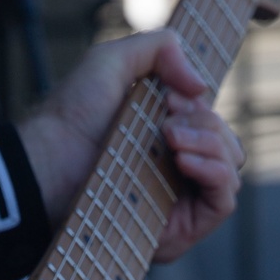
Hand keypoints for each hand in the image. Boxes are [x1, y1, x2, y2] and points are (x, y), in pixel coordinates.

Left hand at [18, 29, 244, 262]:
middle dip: (208, 122)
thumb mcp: (113, 60)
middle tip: (168, 122)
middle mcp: (173, 173)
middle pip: (227, 144)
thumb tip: (201, 87)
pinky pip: (223, 202)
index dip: (201, 107)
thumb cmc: (71, 115)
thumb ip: (161, 47)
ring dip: (213, 142)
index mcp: (163, 140)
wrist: (50, 161)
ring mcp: (176, 203)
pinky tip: (184, 158)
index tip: (169, 98)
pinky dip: (216, 172)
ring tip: (171, 138)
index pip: (211, 124)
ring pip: (230, 168)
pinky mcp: (177, 231)